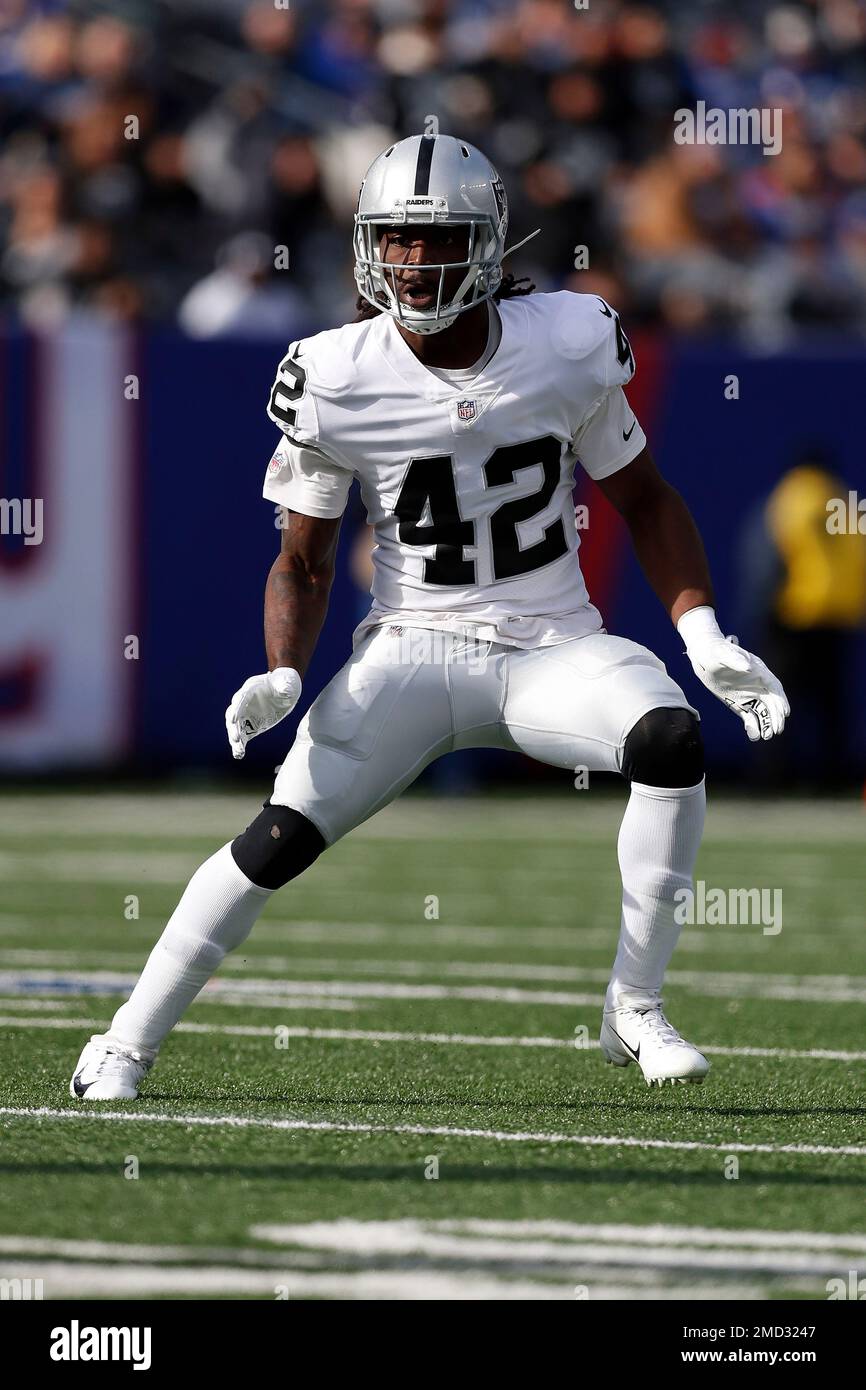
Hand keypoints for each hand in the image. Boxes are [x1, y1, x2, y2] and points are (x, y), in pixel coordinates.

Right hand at [225, 667, 301, 759]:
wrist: (285, 689)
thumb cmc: (285, 682)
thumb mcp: (287, 683)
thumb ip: (285, 686)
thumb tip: (285, 690)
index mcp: (251, 689)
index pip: (241, 698)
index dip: (237, 708)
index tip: (234, 719)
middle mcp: (244, 702)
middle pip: (233, 714)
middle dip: (233, 727)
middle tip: (236, 739)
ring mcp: (246, 714)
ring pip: (236, 727)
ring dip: (235, 739)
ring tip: (238, 752)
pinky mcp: (251, 724)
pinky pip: (243, 735)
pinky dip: (241, 745)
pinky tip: (239, 755)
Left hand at [678, 607, 788, 741]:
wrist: (703, 654)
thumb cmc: (714, 650)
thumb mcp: (723, 653)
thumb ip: (736, 659)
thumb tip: (750, 667)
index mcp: (758, 671)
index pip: (774, 687)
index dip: (780, 700)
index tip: (784, 712)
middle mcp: (757, 683)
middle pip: (771, 702)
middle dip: (775, 716)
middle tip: (777, 730)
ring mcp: (748, 693)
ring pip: (762, 710)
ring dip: (766, 723)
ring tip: (767, 737)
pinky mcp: (738, 701)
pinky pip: (749, 715)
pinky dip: (753, 725)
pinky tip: (754, 736)